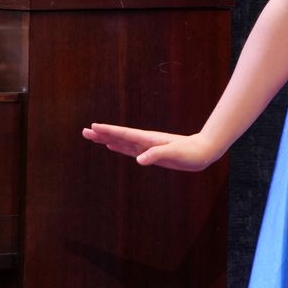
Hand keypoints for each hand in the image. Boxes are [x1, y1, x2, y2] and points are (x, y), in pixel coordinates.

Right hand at [82, 123, 223, 171]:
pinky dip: (119, 147)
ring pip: (122, 142)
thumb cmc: (191, 153)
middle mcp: (145, 141)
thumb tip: (139, 160)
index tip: (93, 127)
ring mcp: (147, 147)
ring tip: (92, 136)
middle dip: (102, 134)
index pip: (125, 134)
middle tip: (84, 132)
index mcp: (149, 139)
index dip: (109, 131)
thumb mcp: (174, 154)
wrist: (202, 152)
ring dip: (107, 139)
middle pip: (119, 137)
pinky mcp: (150, 153)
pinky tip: (111, 146)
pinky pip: (130, 150)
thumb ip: (157, 155)